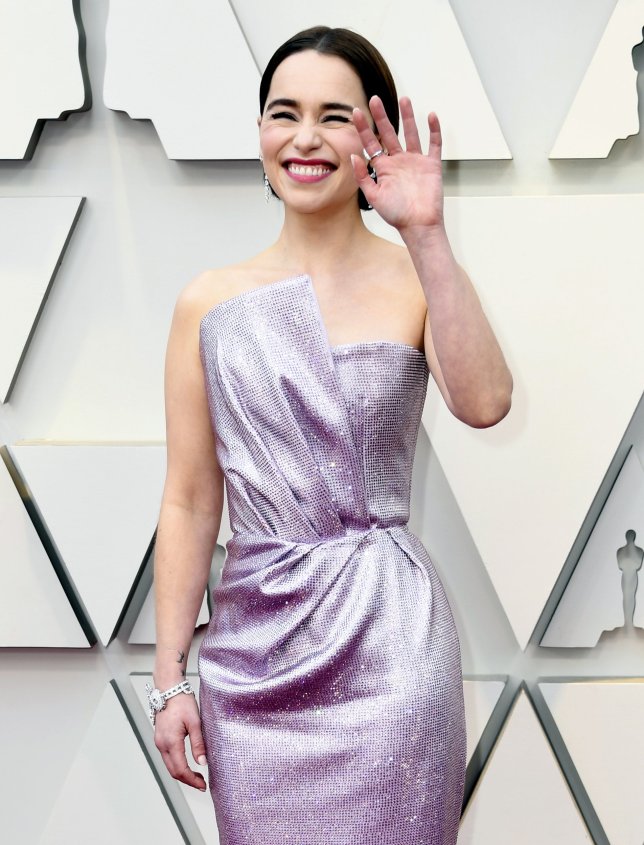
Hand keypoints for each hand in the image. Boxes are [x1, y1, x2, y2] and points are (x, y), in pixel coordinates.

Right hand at [154, 692, 207, 790]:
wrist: (169, 689)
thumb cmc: (182, 702)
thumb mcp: (195, 722)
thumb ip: (198, 744)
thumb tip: (202, 763)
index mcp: (171, 742)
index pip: (181, 770)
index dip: (192, 781)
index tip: (203, 785)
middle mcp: (162, 744)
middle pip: (173, 772)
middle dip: (187, 780)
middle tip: (201, 784)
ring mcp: (159, 742)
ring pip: (169, 766)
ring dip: (182, 774)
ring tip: (196, 776)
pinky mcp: (160, 738)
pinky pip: (167, 757)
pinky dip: (177, 765)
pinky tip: (187, 764)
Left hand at [351, 95, 444, 232]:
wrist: (419, 225)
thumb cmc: (397, 215)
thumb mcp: (374, 196)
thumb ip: (363, 176)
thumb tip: (354, 156)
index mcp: (384, 168)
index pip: (371, 143)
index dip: (363, 128)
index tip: (355, 112)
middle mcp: (399, 161)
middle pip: (389, 133)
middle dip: (382, 116)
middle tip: (374, 99)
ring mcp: (416, 161)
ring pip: (411, 133)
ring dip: (408, 117)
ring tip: (404, 99)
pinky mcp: (432, 165)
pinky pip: (434, 144)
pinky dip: (434, 130)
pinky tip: (431, 116)